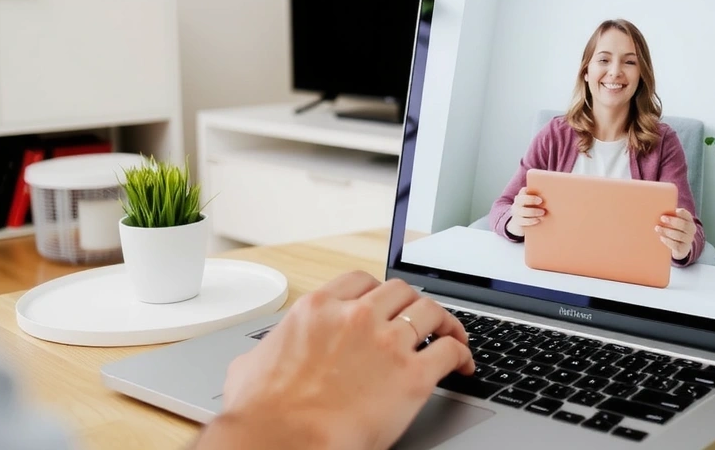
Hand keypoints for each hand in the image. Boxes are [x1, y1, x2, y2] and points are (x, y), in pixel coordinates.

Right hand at [206, 272, 474, 449]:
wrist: (284, 441)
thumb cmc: (263, 414)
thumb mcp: (250, 367)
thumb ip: (264, 352)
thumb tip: (257, 362)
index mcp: (318, 308)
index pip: (362, 281)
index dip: (379, 292)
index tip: (387, 302)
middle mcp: (356, 316)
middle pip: (401, 291)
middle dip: (412, 304)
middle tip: (420, 319)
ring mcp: (387, 342)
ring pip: (430, 312)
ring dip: (443, 322)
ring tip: (451, 335)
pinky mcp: (412, 376)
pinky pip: (450, 351)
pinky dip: (462, 353)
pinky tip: (464, 364)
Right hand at [506, 186, 544, 237]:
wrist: (523, 222)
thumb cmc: (535, 208)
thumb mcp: (537, 202)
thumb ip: (541, 197)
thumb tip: (556, 192)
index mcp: (522, 195)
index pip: (523, 191)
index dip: (531, 191)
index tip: (540, 196)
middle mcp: (518, 203)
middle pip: (522, 199)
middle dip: (531, 200)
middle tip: (541, 201)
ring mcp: (516, 212)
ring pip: (522, 211)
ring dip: (532, 211)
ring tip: (543, 212)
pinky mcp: (518, 221)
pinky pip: (522, 221)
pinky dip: (530, 221)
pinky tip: (538, 220)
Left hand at [656, 207, 695, 260]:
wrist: (680, 247)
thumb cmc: (674, 230)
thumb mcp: (674, 223)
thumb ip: (669, 216)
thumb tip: (658, 210)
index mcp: (689, 221)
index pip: (687, 215)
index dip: (682, 213)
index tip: (675, 210)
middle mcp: (691, 230)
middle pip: (684, 225)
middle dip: (673, 221)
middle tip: (662, 218)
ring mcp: (688, 240)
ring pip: (679, 235)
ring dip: (667, 231)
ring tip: (657, 228)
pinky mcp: (683, 249)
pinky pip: (676, 245)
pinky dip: (667, 241)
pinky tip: (661, 237)